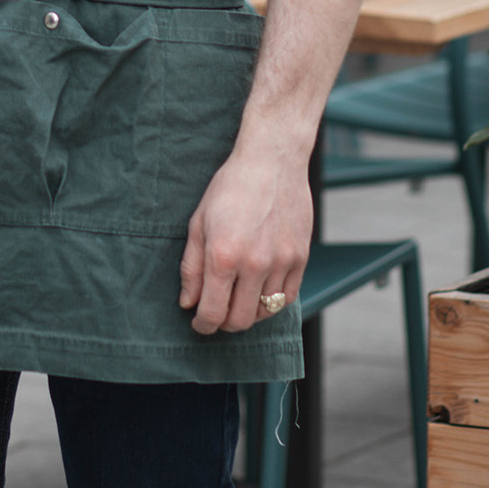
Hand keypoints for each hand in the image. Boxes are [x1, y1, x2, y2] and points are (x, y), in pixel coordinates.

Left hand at [178, 144, 310, 334]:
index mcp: (222, 255)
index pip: (212, 312)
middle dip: (223, 324)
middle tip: (216, 313)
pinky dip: (271, 303)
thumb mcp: (198, 222)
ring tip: (237, 299)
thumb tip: (188, 302)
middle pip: (240, 321)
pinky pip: (287, 298)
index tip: (198, 322)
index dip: (202, 324)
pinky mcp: (300, 259)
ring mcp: (280, 263)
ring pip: (264, 313)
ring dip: (248, 313)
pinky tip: (259, 291)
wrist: (271, 163)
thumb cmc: (230, 188)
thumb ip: (192, 267)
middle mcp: (254, 264)